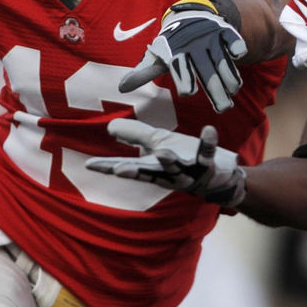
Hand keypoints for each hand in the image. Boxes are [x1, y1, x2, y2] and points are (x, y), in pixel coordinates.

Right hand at [85, 119, 245, 206]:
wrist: (217, 178)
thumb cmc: (183, 159)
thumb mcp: (156, 145)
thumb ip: (135, 136)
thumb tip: (110, 128)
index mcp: (153, 168)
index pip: (127, 169)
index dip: (108, 167)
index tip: (89, 165)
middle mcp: (168, 174)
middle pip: (148, 174)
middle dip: (134, 172)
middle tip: (120, 170)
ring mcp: (189, 171)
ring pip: (176, 169)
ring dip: (170, 162)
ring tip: (164, 153)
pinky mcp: (207, 165)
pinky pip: (207, 153)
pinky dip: (208, 142)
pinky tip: (209, 130)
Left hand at [119, 0, 246, 112]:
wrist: (188, 15)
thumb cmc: (171, 43)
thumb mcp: (157, 56)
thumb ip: (143, 73)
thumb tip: (121, 87)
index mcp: (175, 52)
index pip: (180, 69)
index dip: (185, 81)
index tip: (188, 92)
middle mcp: (193, 45)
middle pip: (205, 70)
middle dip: (215, 91)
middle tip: (222, 109)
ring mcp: (210, 38)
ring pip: (222, 60)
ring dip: (230, 77)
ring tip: (233, 93)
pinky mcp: (224, 32)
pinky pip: (233, 39)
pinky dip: (237, 46)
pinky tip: (240, 57)